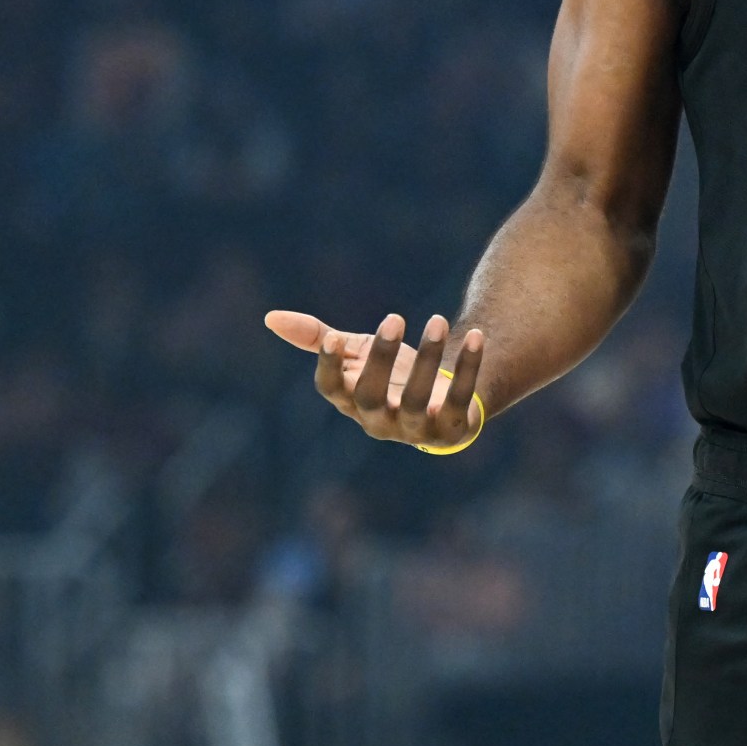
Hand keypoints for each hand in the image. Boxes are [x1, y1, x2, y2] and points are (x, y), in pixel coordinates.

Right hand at [264, 308, 486, 449]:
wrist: (445, 399)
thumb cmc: (394, 374)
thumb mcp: (359, 352)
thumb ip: (319, 338)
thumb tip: (269, 317)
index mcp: (351, 401)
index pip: (330, 389)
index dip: (329, 366)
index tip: (336, 338)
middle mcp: (378, 420)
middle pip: (370, 394)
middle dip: (380, 357)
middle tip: (394, 317)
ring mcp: (415, 428)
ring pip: (417, 399)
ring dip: (427, 357)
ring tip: (436, 319)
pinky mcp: (452, 427)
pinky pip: (460, 398)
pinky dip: (469, 367)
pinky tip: (477, 336)